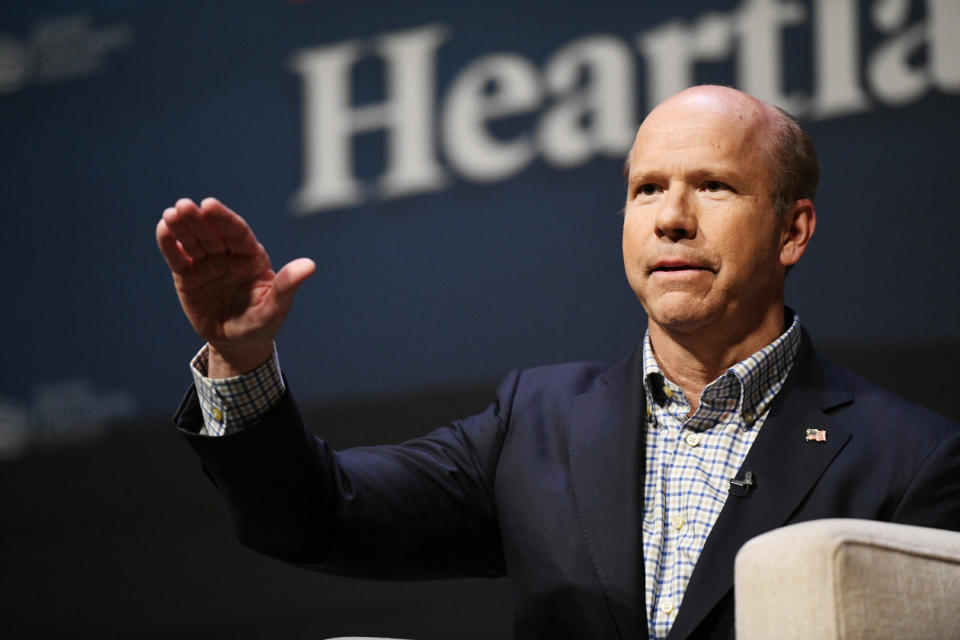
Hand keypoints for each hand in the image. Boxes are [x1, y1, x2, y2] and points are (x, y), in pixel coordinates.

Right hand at [156, 197, 314, 375]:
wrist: (236, 343)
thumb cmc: (262, 323)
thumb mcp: (275, 308)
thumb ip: (287, 286)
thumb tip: (310, 266)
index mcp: (251, 257)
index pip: (237, 233)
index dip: (224, 219)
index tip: (210, 205)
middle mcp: (228, 255)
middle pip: (212, 233)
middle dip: (198, 219)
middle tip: (184, 205)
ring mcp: (206, 263)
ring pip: (193, 241)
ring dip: (181, 227)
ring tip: (170, 214)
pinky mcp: (187, 275)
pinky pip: (178, 257)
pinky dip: (169, 244)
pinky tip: (163, 228)